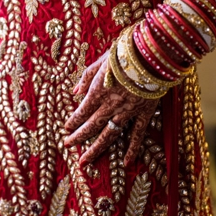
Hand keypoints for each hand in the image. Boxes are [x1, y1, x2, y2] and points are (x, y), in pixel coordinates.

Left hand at [64, 50, 158, 166]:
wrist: (150, 55)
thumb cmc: (124, 53)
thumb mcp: (100, 61)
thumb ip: (87, 77)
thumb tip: (75, 91)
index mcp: (98, 91)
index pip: (81, 111)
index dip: (73, 121)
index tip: (65, 128)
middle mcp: (110, 105)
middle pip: (91, 126)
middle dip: (78, 137)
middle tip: (68, 145)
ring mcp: (128, 111)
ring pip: (109, 134)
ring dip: (96, 148)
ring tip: (84, 161)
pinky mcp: (144, 113)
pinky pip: (137, 134)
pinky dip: (131, 149)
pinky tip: (125, 162)